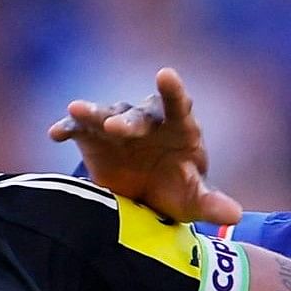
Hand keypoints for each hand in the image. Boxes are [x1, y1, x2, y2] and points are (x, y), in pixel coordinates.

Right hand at [49, 68, 241, 226]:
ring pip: (104, 114)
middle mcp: (147, 121)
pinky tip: (56, 133)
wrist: (145, 195)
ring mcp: (118, 125)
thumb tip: (234, 214)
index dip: (172, 91)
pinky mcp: (93, 136)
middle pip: (137, 114)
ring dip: (91, 113)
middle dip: (127, 120)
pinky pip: (79, 128)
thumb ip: (210, 203)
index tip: (166, 75)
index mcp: (178, 128)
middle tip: (116, 126)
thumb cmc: (176, 190)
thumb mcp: (193, 200)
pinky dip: (68, 127)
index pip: (178, 105)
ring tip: (76, 111)